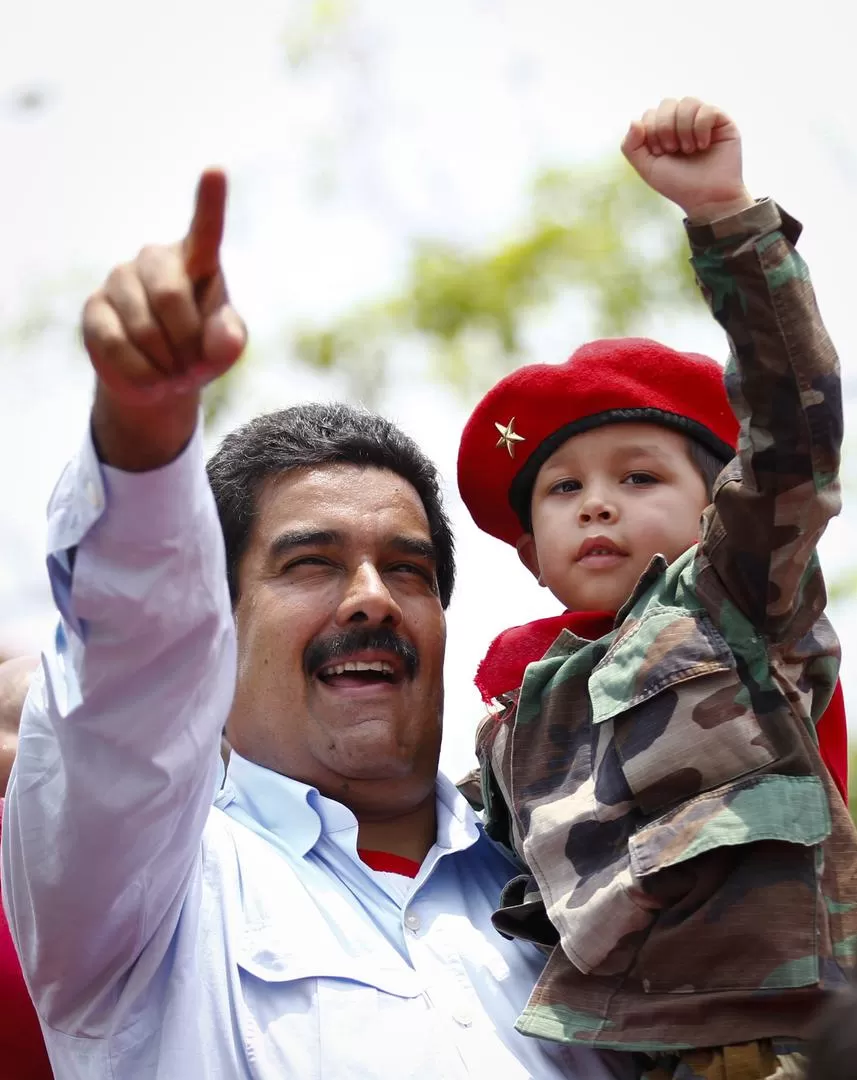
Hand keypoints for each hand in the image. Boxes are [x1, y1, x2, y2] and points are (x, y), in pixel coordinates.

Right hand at [84, 169, 245, 468]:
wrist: (161, 378)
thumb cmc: (201, 351)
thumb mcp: (225, 349)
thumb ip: (230, 340)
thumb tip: (221, 335)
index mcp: (197, 259)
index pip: (206, 228)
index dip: (210, 201)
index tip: (216, 170)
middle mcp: (155, 259)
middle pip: (171, 297)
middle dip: (187, 342)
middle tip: (193, 366)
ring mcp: (120, 279)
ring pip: (144, 329)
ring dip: (166, 364)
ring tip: (172, 371)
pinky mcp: (94, 308)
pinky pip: (117, 347)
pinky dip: (142, 375)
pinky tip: (150, 379)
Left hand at [621, 98, 753, 222]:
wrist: (707, 198)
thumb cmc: (678, 184)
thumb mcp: (647, 168)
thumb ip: (631, 146)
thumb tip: (633, 121)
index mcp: (663, 131)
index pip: (650, 114)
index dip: (651, 131)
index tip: (660, 153)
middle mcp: (682, 122)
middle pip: (667, 103)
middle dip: (665, 128)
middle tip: (673, 150)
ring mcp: (702, 119)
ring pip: (687, 102)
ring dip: (683, 128)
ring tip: (689, 150)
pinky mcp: (721, 121)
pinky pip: (706, 109)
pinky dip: (701, 128)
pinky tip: (703, 145)